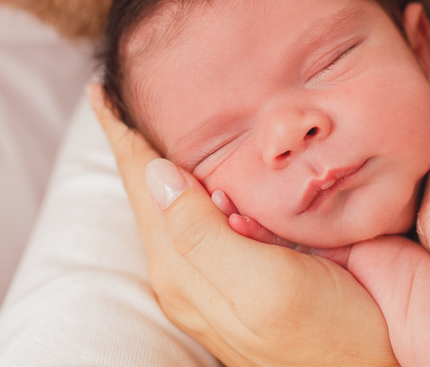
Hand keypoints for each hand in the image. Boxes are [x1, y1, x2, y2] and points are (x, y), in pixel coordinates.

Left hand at [89, 86, 397, 366]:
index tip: (100, 91)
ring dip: (167, 159)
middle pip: (151, 190)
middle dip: (137, 141)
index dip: (122, 134)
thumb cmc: (329, 338)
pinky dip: (202, 183)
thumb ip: (203, 234)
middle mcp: (189, 275)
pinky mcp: (245, 278)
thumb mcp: (265, 286)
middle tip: (124, 93)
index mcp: (182, 270)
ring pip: (179, 203)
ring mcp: (215, 279)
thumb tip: (156, 172)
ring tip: (154, 118)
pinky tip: (211, 169)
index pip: (141, 185)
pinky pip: (208, 220)